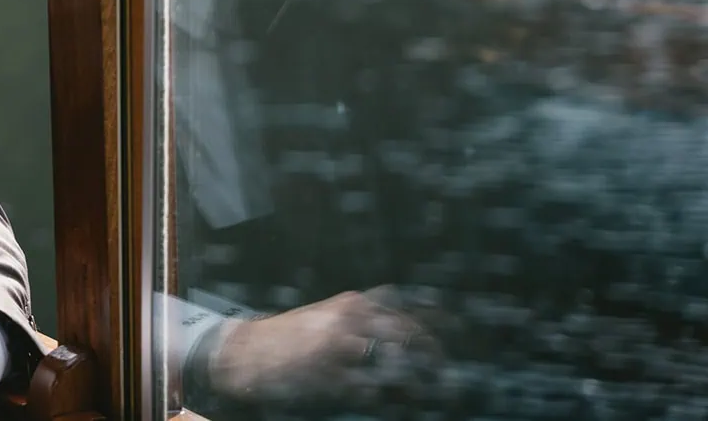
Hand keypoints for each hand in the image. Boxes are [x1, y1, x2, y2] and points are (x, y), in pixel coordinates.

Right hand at [208, 286, 439, 405]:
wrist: (249, 352)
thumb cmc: (291, 337)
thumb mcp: (329, 318)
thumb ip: (364, 323)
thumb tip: (404, 342)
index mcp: (352, 303)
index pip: (406, 308)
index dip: (437, 321)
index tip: (458, 332)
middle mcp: (349, 319)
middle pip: (408, 336)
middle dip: (433, 356)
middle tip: (448, 376)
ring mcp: (341, 347)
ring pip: (394, 364)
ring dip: (415, 382)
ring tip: (429, 394)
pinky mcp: (331, 376)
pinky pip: (372, 392)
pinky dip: (389, 400)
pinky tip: (397, 405)